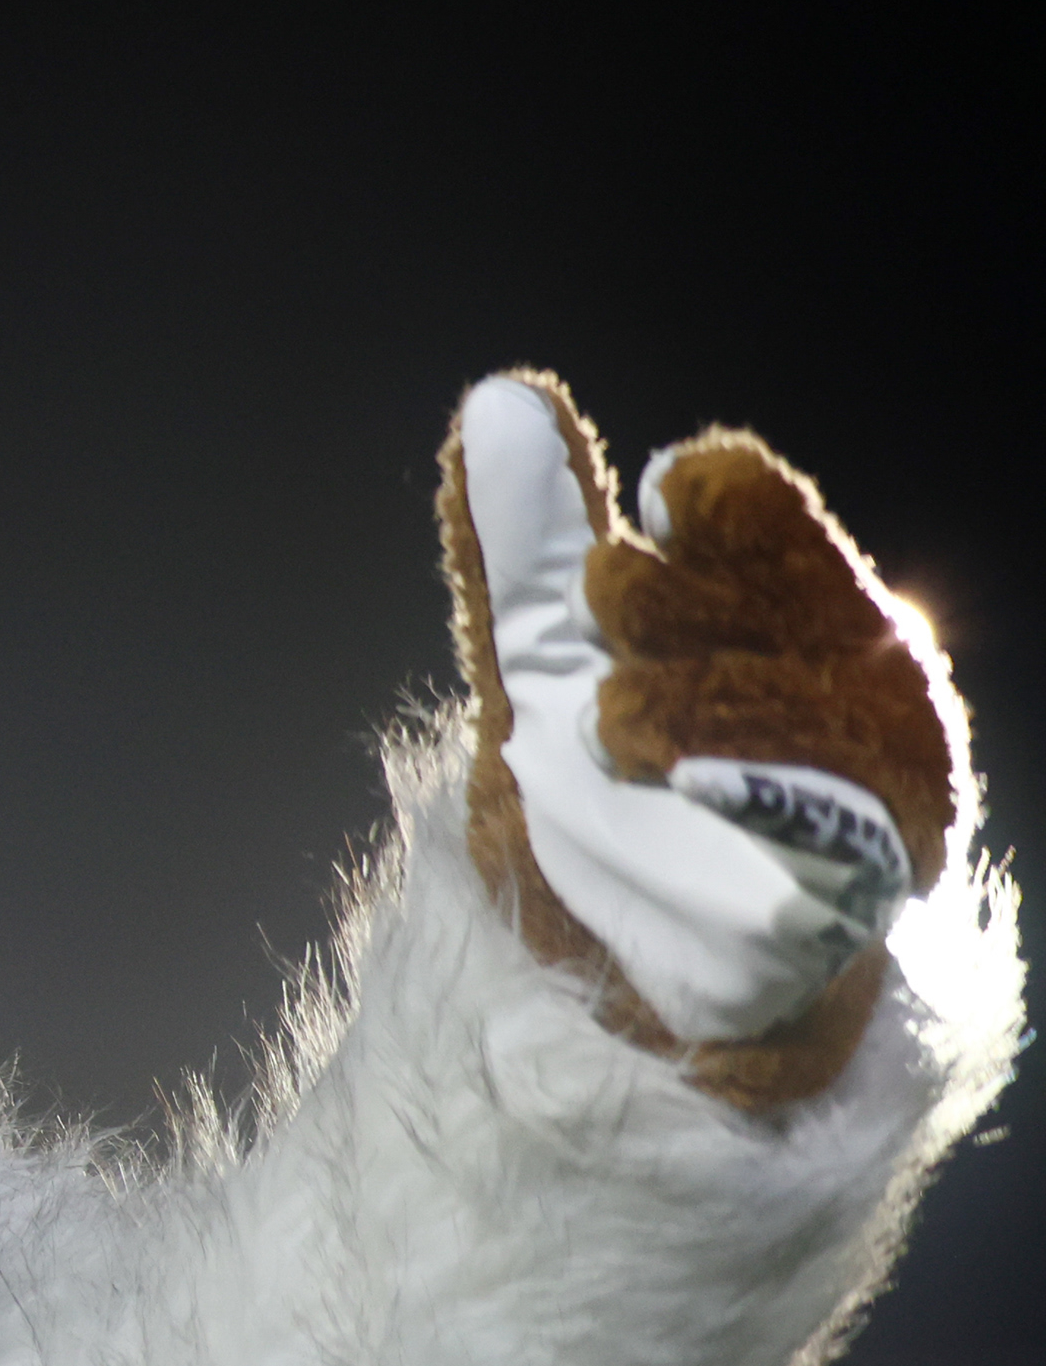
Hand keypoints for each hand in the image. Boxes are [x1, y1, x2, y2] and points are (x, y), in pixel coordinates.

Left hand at [441, 372, 961, 1108]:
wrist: (612, 967)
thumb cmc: (605, 785)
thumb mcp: (542, 656)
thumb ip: (525, 542)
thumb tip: (499, 397)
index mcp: (798, 623)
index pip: (774, 533)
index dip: (724, 513)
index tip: (661, 492)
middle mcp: (857, 704)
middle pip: (807, 617)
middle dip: (694, 606)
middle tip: (609, 603)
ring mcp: (865, 806)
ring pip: (813, 726)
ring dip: (699, 710)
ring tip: (610, 722)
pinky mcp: (849, 909)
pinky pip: (818, 850)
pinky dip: (753, 811)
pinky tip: (694, 790)